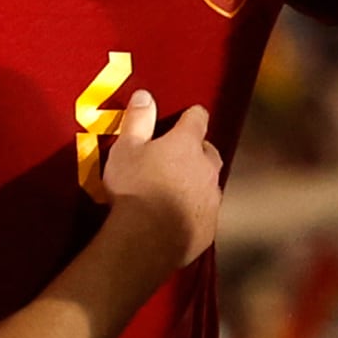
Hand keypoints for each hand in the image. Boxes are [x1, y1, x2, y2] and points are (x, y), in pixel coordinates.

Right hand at [95, 89, 222, 261]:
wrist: (146, 240)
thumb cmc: (134, 189)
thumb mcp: (126, 149)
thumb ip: (138, 121)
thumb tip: (145, 96)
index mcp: (187, 144)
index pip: (197, 119)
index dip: (192, 116)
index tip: (188, 116)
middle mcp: (206, 168)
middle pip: (209, 153)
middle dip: (197, 152)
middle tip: (177, 158)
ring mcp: (211, 199)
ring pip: (209, 184)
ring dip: (197, 184)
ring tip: (175, 191)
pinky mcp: (209, 227)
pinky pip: (205, 213)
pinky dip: (194, 212)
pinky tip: (177, 219)